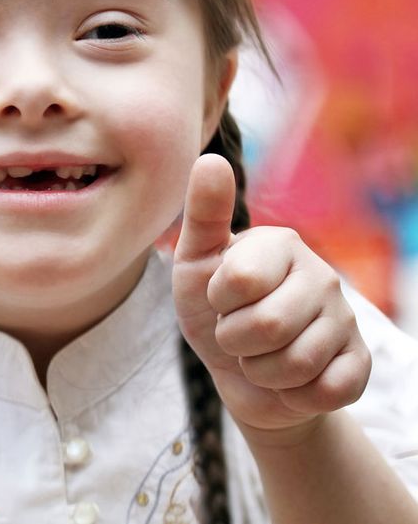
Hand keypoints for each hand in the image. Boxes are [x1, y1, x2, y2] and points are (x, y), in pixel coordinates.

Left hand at [172, 154, 370, 437]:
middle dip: (235, 342)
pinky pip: (325, 391)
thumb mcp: (195, 260)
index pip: (239, 282)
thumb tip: (211, 158)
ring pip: (295, 364)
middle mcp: (320, 275)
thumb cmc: (213, 307)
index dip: (219, 302)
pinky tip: (289, 379)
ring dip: (260, 371)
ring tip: (259, 355)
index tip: (220, 298)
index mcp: (281, 243)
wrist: (236, 370)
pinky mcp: (359, 364)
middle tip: (237, 332)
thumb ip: (204, 212)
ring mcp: (344, 319)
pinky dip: (292, 395)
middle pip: (267, 327)